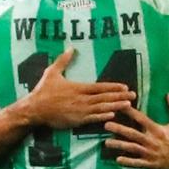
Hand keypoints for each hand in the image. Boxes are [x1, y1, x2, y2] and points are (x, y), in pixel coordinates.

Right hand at [15, 49, 133, 127]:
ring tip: (129, 105)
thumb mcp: (52, 72)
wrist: (34, 109)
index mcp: (78, 87)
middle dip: (120, 96)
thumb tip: (71, 48)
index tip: (125, 86)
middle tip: (134, 95)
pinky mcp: (77, 121)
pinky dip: (103, 116)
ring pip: (102, 108)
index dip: (113, 87)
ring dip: (116, 106)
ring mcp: (80, 111)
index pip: (100, 87)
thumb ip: (63, 60)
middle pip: (104, 97)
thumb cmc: (43, 90)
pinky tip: (113, 115)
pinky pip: (93, 119)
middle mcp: (82, 99)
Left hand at [105, 94, 168, 168]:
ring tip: (106, 143)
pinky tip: (117, 160)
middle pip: (132, 133)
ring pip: (132, 148)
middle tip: (106, 124)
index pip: (141, 118)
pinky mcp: (150, 163)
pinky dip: (128, 161)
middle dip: (118, 129)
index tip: (119, 105)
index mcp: (157, 130)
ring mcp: (150, 153)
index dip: (130, 112)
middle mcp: (151, 140)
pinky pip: (137, 163)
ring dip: (119, 145)